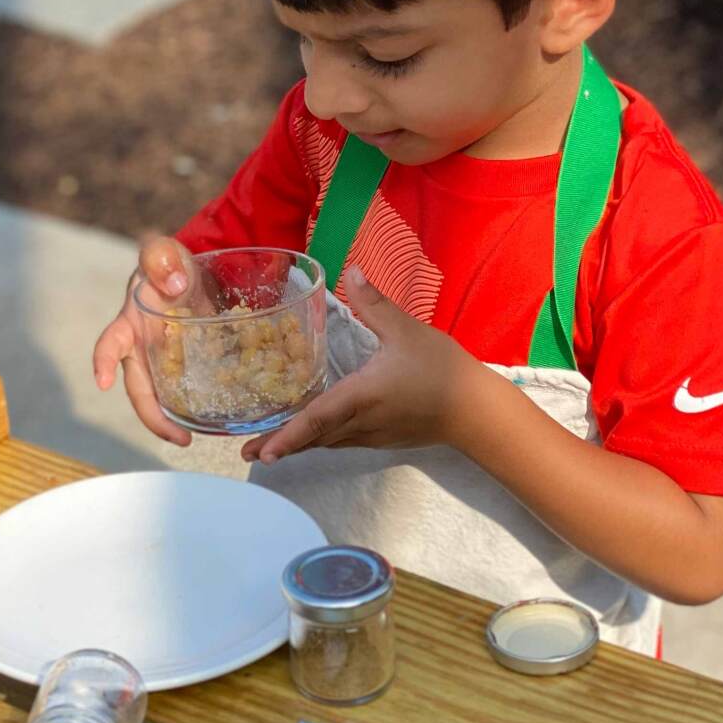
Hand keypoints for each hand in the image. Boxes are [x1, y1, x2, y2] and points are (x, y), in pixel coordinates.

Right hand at [92, 236, 201, 446]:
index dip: (104, 361)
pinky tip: (214, 418)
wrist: (188, 273)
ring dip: (171, 420)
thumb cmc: (167, 264)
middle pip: (139, 388)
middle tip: (178, 438)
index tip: (102, 381)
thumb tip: (175, 285)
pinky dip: (194, 406)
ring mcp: (162, 361)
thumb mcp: (163, 253)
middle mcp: (142, 348)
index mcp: (130, 323)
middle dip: (153, 416)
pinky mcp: (183, 366)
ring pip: (161, 396)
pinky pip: (186, 390)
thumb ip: (161, 257)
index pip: (111, 344)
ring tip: (191, 439)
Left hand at [242, 267, 478, 463]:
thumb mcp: (407, 330)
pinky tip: (313, 434)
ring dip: (299, 445)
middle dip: (279, 445)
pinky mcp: (382, 440)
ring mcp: (371, 436)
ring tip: (268, 447)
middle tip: (247, 452)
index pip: (316, 419)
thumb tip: (351, 270)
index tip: (260, 452)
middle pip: (313, 439)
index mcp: (361, 396)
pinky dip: (321, 441)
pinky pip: (342, 442)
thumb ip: (374, 304)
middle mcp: (361, 423)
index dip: (287, 435)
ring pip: (327, 443)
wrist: (476, 411)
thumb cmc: (441, 370)